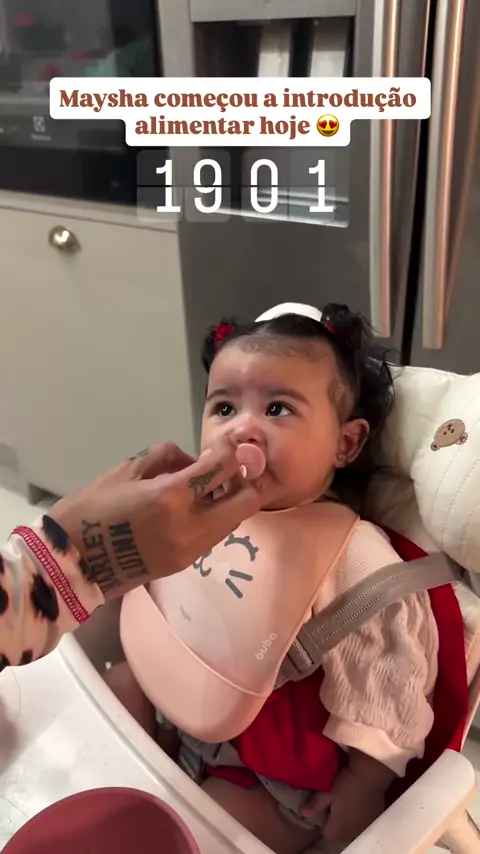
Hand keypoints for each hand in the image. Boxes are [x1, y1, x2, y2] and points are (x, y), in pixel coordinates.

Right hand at [48, 440, 259, 598]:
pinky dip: (213, 518)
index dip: (230, 450)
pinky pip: (214, 536)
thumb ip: (166, 457)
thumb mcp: (126, 470)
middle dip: (241, 482)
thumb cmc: (92, 508)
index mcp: (172, 495)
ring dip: (228, 502)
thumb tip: (194, 459)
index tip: (223, 445)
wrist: (73, 562)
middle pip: (246, 502)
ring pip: (233, 522)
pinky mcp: (185, 564)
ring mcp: (191, 549)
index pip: (223, 467)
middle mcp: (190, 525)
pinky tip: (191, 509)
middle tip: (221, 472)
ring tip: (204, 490)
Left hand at [301, 766, 385, 848]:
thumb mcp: (327, 793)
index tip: (325, 810)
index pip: (326, 834)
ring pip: (352, 829)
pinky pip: (363, 823)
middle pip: (340, 833)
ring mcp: (365, 827)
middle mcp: (352, 833)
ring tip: (347, 804)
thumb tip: (303, 814)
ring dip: (348, 821)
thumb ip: (315, 805)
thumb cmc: (346, 783)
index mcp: (339, 829)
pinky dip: (359, 817)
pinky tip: (358, 803)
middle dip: (336, 823)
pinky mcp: (375, 818)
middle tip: (335, 805)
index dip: (324, 822)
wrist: (370, 775)